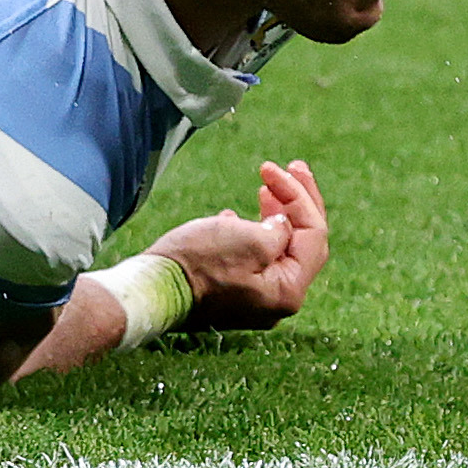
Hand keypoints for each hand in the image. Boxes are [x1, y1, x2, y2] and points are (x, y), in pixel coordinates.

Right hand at [162, 158, 329, 332]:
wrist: (154, 289)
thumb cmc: (200, 263)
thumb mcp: (249, 240)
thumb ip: (278, 230)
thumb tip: (282, 225)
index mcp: (289, 290)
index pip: (313, 235)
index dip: (299, 196)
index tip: (272, 168)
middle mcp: (278, 300)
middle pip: (302, 243)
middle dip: (297, 202)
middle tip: (292, 166)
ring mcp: (256, 299)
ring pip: (278, 249)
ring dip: (276, 215)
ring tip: (266, 188)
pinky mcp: (233, 293)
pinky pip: (254, 259)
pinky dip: (252, 233)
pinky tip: (234, 218)